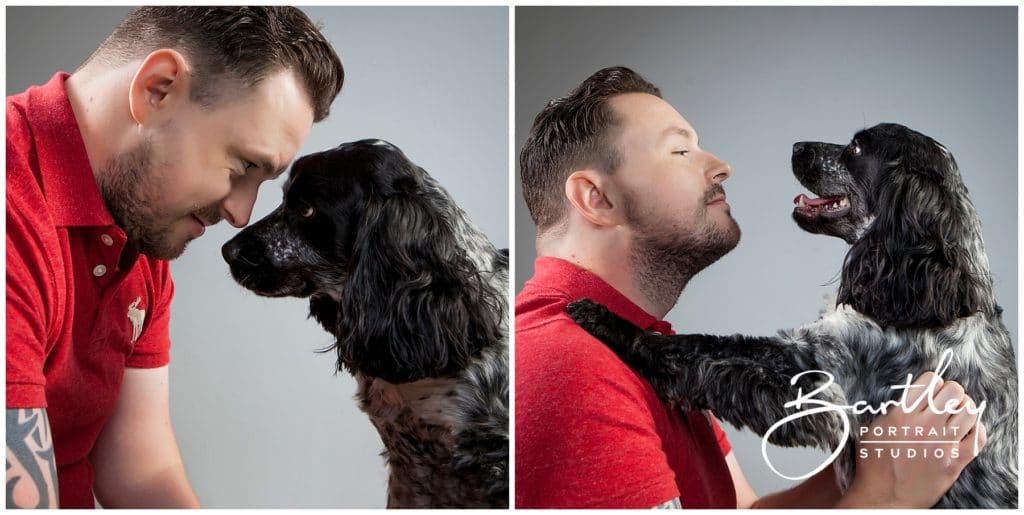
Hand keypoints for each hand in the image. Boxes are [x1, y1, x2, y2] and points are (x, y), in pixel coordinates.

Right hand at [838, 371, 986, 507]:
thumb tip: (913, 397)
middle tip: (945, 403)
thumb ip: (894, 409)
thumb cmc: (874, 464)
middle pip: (954, 391)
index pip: (931, 380)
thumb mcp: (873, 428)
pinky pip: (978, 437)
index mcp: (901, 414)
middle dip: (951, 394)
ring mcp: (942, 443)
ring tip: (956, 416)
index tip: (930, 392)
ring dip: (964, 410)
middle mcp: (924, 425)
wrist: (883, 497)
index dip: (933, 383)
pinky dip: (976, 430)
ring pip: (969, 411)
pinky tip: (966, 431)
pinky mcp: (954, 461)